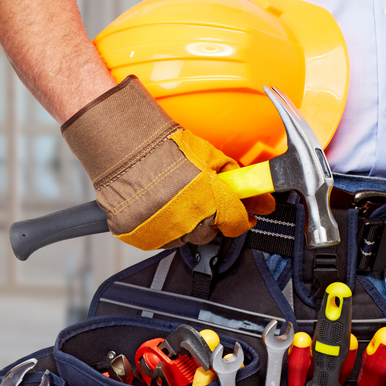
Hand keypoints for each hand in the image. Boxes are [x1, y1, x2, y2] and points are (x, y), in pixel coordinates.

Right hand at [63, 76, 274, 249]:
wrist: (123, 145)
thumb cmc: (164, 146)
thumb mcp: (209, 157)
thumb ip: (236, 181)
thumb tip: (262, 202)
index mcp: (208, 200)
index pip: (235, 222)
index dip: (238, 217)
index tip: (238, 214)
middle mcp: (184, 220)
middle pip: (206, 235)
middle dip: (206, 220)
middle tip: (196, 201)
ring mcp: (157, 229)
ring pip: (179, 240)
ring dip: (180, 226)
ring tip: (170, 200)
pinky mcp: (134, 233)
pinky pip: (153, 240)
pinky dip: (155, 228)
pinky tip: (153, 207)